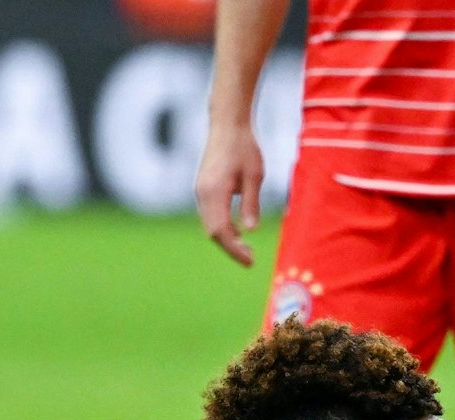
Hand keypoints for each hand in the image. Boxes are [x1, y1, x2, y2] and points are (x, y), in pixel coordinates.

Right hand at [195, 123, 264, 266]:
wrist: (227, 124)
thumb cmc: (244, 146)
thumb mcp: (255, 175)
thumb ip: (251, 203)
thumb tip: (250, 231)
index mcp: (214, 192)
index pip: (221, 230)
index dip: (234, 249)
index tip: (249, 261)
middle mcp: (202, 194)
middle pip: (212, 232)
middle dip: (230, 247)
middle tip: (250, 258)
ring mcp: (200, 191)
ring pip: (209, 224)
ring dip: (226, 238)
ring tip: (246, 246)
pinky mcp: (203, 188)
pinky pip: (209, 214)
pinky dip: (222, 226)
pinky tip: (237, 229)